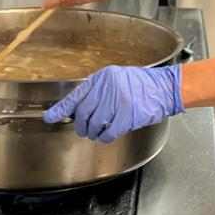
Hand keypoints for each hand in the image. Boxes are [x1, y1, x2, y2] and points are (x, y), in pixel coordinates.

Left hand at [43, 65, 183, 141]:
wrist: (165, 88)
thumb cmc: (142, 84)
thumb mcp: (117, 79)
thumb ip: (98, 91)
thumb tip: (77, 108)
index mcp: (102, 78)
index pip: (77, 95)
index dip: (61, 109)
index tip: (50, 117)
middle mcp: (107, 88)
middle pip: (83, 113)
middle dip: (81, 125)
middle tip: (85, 129)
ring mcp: (117, 102)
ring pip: (94, 124)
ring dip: (93, 133)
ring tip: (98, 132)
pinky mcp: (127, 116)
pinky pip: (108, 133)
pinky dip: (105, 137)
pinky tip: (107, 135)